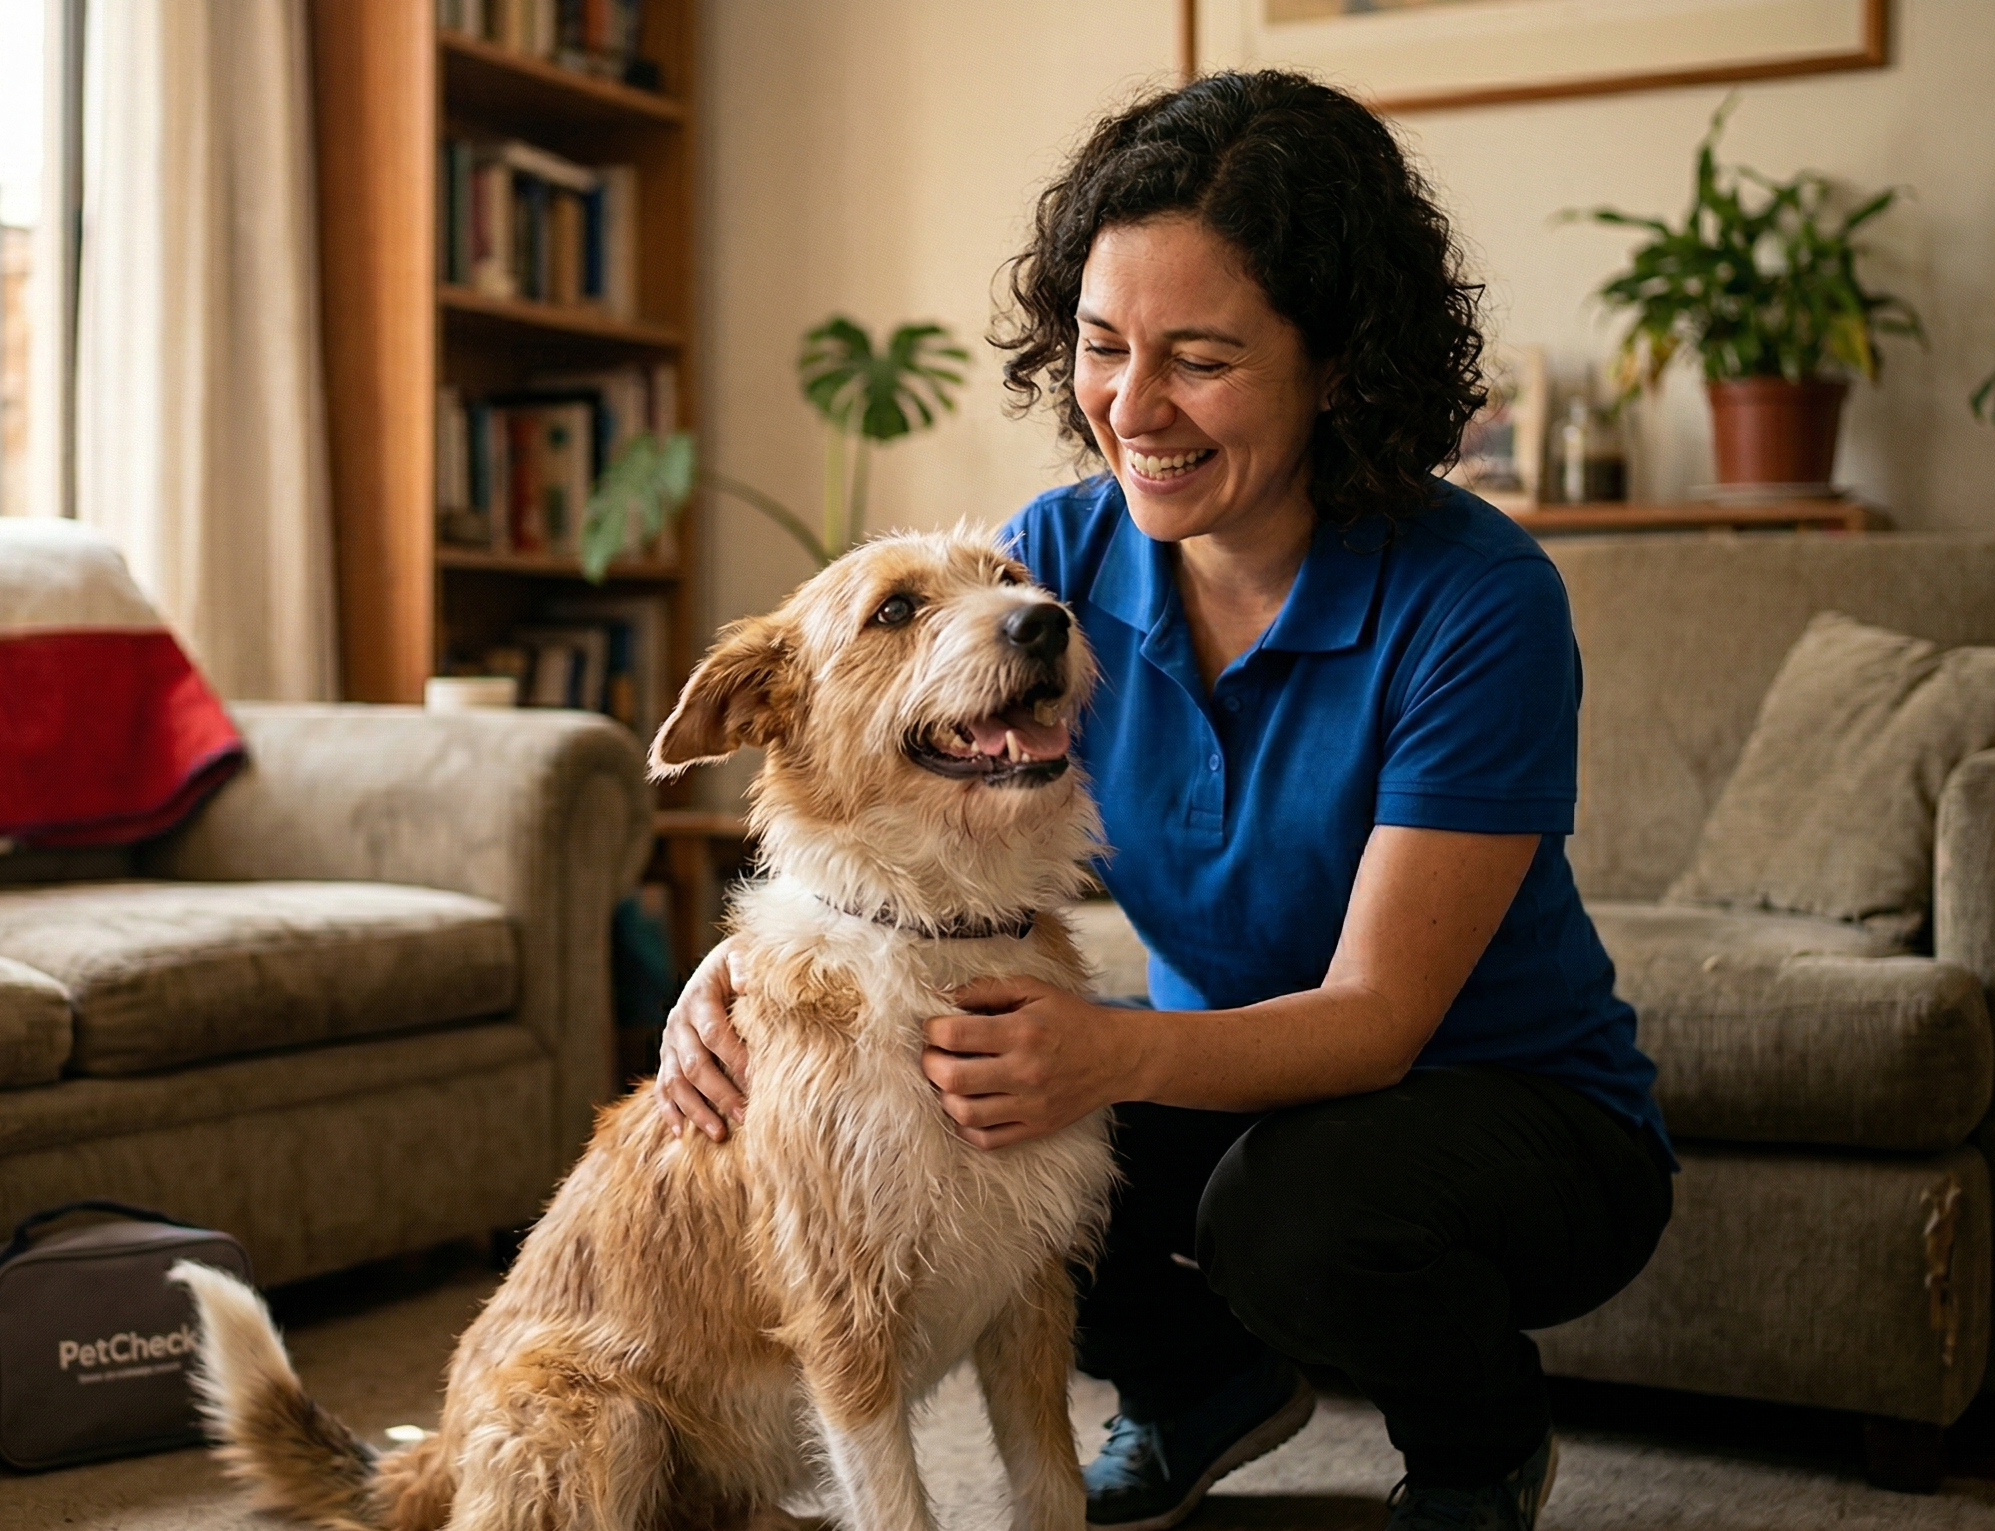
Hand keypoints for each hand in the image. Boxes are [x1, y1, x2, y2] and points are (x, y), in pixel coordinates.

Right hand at [655, 937, 750, 1140]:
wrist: (720, 963)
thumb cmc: (742, 962)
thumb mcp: (744, 954)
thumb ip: (745, 966)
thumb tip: (746, 984)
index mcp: (698, 997)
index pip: (715, 1033)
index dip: (735, 1057)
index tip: (758, 1080)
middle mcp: (678, 1021)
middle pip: (694, 1064)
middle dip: (720, 1092)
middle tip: (746, 1116)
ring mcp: (669, 1042)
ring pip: (675, 1082)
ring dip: (696, 1110)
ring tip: (719, 1134)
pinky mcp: (667, 1057)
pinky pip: (662, 1088)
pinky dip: (669, 1111)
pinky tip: (680, 1134)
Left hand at [921, 978, 1140, 1149]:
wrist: (1117, 1057)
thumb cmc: (1071, 1019)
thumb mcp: (1035, 991)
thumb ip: (989, 990)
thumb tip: (946, 996)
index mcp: (1023, 1032)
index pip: (957, 1035)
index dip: (933, 1030)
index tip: (934, 1027)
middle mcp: (1025, 1072)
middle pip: (954, 1078)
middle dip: (930, 1065)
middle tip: (933, 1055)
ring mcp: (1031, 1106)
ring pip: (966, 1114)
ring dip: (945, 1097)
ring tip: (948, 1082)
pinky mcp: (1037, 1128)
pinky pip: (988, 1140)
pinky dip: (966, 1128)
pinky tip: (966, 1109)